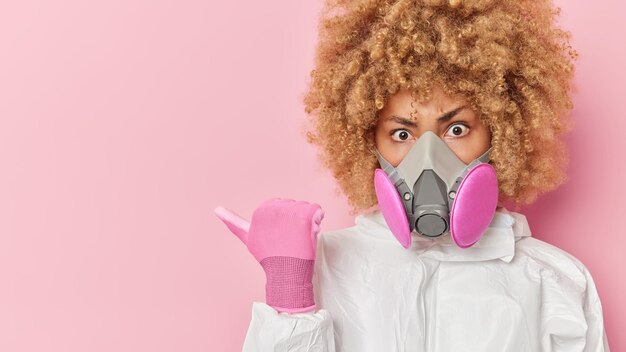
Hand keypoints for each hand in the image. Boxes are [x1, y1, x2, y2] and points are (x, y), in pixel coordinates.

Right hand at [214, 198, 323, 313]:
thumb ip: (233, 222)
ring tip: (298, 239)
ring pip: (306, 209)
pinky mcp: (305, 218)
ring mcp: (289, 213)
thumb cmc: (268, 256)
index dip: (284, 222)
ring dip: (307, 223)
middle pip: (294, 206)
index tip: (278, 237)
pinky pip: (318, 211)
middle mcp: (273, 208)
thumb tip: (216, 209)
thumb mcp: (248, 237)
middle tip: (290, 240)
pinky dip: (318, 221)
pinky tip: (309, 234)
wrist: (286, 272)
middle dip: (296, 220)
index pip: (281, 206)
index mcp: (261, 210)